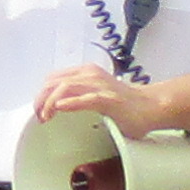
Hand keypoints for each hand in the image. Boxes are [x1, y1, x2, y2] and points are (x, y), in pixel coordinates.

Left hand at [25, 65, 168, 136]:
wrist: (151, 106)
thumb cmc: (122, 103)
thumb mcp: (93, 93)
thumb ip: (76, 94)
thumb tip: (52, 105)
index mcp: (85, 72)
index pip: (53, 78)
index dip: (41, 94)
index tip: (38, 110)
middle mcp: (91, 75)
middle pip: (54, 83)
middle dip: (40, 100)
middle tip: (39, 117)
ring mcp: (101, 86)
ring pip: (65, 88)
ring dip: (50, 103)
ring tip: (45, 116)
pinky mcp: (110, 100)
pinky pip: (87, 99)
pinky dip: (71, 103)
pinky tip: (60, 108)